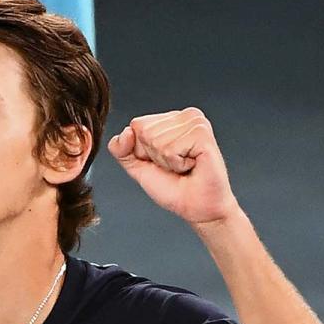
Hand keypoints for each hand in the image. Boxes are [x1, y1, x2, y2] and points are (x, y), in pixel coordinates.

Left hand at [107, 107, 238, 225]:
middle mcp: (184, 116)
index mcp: (170, 119)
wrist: (197, 207)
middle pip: (144, 131)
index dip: (142, 150)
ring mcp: (196, 122)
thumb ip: (121, 149)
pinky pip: (170, 149)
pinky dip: (177, 164)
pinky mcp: (203, 133)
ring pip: (156, 140)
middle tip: (175, 165)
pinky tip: (192, 165)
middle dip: (155, 156)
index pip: (136, 125)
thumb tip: (126, 132)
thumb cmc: (174, 187)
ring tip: (184, 165)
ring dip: (167, 161)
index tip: (162, 161)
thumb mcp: (137, 166)